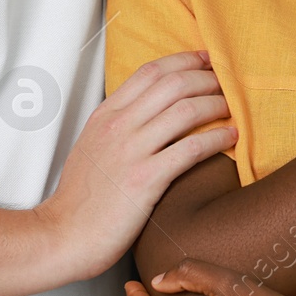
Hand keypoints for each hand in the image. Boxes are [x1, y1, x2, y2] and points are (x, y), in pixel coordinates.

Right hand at [40, 51, 235, 281]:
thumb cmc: (81, 197)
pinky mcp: (146, 179)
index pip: (150, 71)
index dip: (184, 60)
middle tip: (225, 84)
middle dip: (206, 79)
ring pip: (186, 110)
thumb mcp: (93, 145)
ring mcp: (131, 151)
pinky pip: (191, 149)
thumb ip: (119, 122)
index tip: (205, 61)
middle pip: (173, 84)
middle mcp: (119, 126)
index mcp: (105, 114)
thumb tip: (152, 108)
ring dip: (216, 105)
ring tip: (231, 108)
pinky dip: (217, 138)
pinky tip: (230, 138)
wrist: (65, 235)